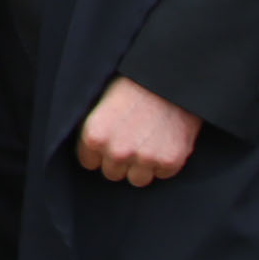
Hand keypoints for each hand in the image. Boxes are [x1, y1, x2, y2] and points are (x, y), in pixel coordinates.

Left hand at [75, 75, 200, 184]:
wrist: (168, 79)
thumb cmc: (130, 84)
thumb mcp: (99, 102)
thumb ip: (92, 130)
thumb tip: (88, 149)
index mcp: (94, 135)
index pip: (88, 162)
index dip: (98, 152)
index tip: (108, 141)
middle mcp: (118, 151)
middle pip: (112, 173)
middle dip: (119, 161)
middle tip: (129, 139)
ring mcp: (145, 159)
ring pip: (137, 179)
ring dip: (141, 166)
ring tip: (146, 142)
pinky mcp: (170, 162)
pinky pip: (162, 175)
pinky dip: (163, 163)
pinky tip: (163, 141)